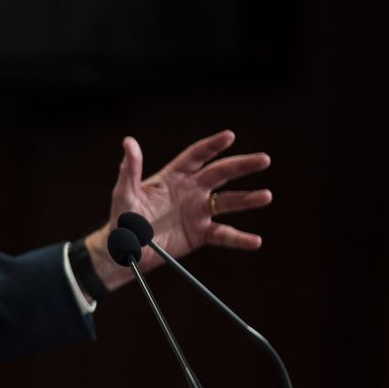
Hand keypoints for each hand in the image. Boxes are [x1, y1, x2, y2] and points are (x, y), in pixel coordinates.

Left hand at [85, 131, 272, 288]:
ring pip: (228, 203)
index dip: (212, 146)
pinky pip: (224, 235)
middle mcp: (190, 191)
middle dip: (242, 166)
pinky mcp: (200, 234)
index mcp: (173, 177)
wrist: (124, 250)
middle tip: (264, 160)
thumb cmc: (122, 219)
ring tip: (266, 196)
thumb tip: (129, 142)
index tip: (230, 136)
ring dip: (248, 200)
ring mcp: (197, 213)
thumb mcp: (124, 193)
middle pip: (220, 174)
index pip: (197, 156)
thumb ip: (130, 169)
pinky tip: (255, 241)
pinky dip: (240, 238)